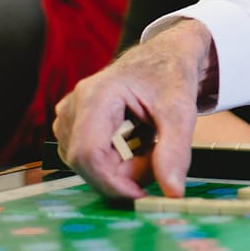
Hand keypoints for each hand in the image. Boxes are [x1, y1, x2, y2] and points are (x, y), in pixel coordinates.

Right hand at [53, 19, 216, 199]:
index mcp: (96, 95)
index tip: (143, 195)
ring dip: (121, 167)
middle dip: (123, 174)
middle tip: (157, 160)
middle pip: (87, 163)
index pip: (89, 155)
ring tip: (148, 143)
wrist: (165, 55)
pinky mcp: (72, 125)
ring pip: (88, 164)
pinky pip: (88, 158)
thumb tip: (172, 193)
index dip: (113, 183)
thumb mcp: (181, 111)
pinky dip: (115, 161)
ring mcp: (68, 116)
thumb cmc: (171, 76)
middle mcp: (73, 105)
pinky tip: (134, 142)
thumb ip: (175, 152)